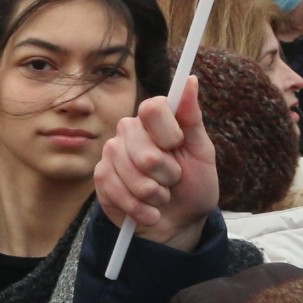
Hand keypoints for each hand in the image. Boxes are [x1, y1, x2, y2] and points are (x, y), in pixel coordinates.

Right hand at [93, 78, 218, 251]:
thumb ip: (192, 117)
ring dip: (154, 194)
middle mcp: (129, 130)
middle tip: (173, 179)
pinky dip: (140, 208)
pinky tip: (149, 211)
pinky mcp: (101, 177)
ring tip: (162, 197)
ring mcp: (112, 153)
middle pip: (143, 149)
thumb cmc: (193, 185)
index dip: (167, 133)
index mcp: (155, 119)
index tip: (177, 146)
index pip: (152, 108)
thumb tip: (191, 80)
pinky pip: (117, 190)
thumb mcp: (201, 152)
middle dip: (166, 174)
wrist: (178, 223)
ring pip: (131, 173)